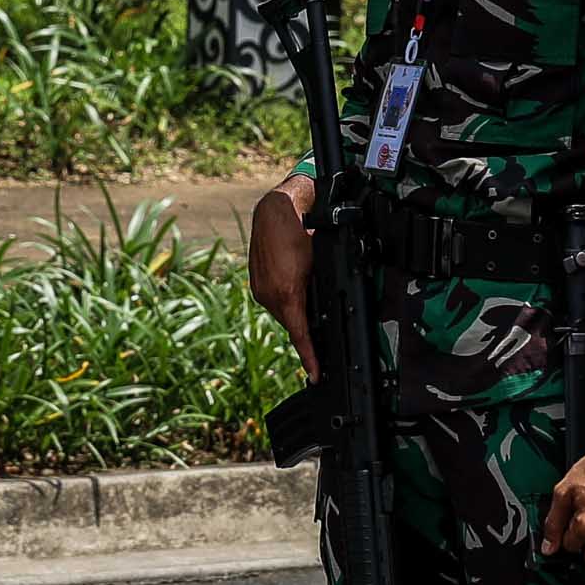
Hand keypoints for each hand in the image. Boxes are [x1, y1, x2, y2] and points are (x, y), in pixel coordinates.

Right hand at [246, 180, 319, 374]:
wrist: (277, 210)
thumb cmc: (303, 231)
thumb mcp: (320, 263)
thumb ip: (321, 290)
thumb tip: (327, 310)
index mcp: (287, 294)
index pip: (300, 334)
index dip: (309, 357)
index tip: (314, 374)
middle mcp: (269, 296)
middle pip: (292, 325)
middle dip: (306, 334)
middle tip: (321, 344)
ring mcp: (260, 290)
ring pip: (283, 314)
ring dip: (296, 315)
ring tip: (310, 308)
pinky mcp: (256, 283)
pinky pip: (274, 302)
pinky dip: (286, 304)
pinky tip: (296, 294)